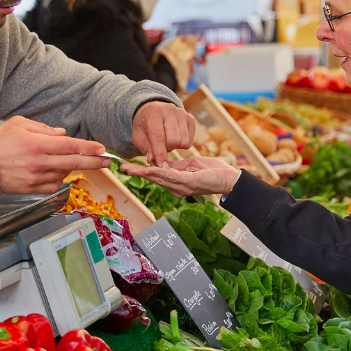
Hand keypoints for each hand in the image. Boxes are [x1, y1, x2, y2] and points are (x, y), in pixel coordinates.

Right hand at [0, 116, 109, 193]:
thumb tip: (64, 135)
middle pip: (73, 164)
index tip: (102, 149)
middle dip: (94, 162)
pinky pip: (52, 186)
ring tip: (62, 161)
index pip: (70, 146)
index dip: (88, 148)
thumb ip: (45, 129)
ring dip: (70, 169)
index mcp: (36, 144)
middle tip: (107, 161)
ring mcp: (34, 178)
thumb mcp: (19, 124)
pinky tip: (53, 171)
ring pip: (63, 175)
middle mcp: (38, 162)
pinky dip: (57, 179)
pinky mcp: (30, 190)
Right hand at [120, 157, 240, 196]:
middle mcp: (176, 188)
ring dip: (144, 172)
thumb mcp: (191, 166)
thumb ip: (178, 166)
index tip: (129, 165)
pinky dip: (158, 172)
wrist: (229, 178)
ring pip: (159, 177)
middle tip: (122, 167)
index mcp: (176, 183)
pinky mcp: (188, 182)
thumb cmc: (213, 172)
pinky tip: (148, 169)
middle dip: (138, 172)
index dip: (143, 170)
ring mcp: (181, 186)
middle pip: (153, 178)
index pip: (157, 175)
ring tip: (130, 168)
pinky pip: (170, 176)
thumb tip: (166, 163)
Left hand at [131, 102, 196, 166]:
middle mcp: (169, 109)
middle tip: (160, 148)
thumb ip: (145, 148)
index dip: (160, 153)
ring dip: (175, 147)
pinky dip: (182, 144)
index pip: (158, 136)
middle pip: (173, 140)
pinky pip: (190, 140)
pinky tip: (175, 138)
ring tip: (167, 142)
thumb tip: (152, 160)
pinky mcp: (190, 118)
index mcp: (153, 113)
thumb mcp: (138, 136)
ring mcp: (182, 113)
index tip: (162, 167)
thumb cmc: (144, 125)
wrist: (153, 110)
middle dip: (167, 149)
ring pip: (183, 141)